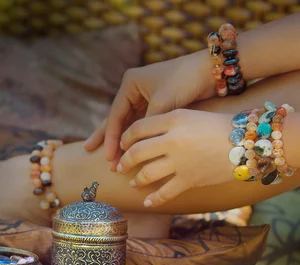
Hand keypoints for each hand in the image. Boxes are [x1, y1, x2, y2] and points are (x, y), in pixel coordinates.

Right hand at [83, 50, 215, 168]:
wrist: (211, 72)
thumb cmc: (185, 81)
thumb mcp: (162, 104)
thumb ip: (147, 127)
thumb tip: (134, 149)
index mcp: (130, 84)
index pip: (115, 115)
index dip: (111, 138)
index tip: (108, 157)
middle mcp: (135, 90)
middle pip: (116, 118)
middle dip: (105, 136)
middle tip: (88, 150)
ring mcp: (145, 98)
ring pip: (129, 124)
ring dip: (121, 141)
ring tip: (107, 157)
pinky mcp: (158, 106)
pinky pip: (142, 127)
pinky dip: (137, 139)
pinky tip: (129, 151)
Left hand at [117, 109, 234, 207]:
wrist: (246, 143)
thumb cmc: (217, 126)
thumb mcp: (190, 115)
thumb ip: (167, 122)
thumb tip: (143, 133)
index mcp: (173, 119)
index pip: (137, 128)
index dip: (125, 138)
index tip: (122, 144)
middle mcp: (172, 140)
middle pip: (136, 152)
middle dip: (124, 161)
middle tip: (120, 166)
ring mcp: (180, 162)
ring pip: (146, 174)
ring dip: (136, 180)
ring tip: (134, 182)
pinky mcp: (189, 180)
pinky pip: (164, 193)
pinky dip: (153, 199)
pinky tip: (147, 202)